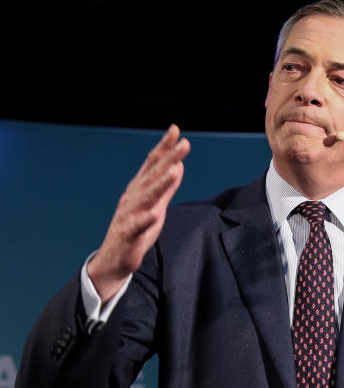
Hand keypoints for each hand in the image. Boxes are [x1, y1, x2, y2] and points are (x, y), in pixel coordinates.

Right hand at [88, 124, 189, 301]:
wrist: (114, 257)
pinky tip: (155, 214)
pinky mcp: (129, 234)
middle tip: (184, 143)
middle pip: (153, 175)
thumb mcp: (156, 205)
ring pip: (146, 197)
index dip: (164, 146)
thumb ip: (167, 187)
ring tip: (173, 170)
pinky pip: (138, 226)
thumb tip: (178, 166)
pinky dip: (146, 220)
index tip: (176, 130)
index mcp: (140, 188)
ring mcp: (130, 214)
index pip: (153, 163)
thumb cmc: (137, 228)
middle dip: (168, 158)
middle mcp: (134, 197)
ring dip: (160, 183)